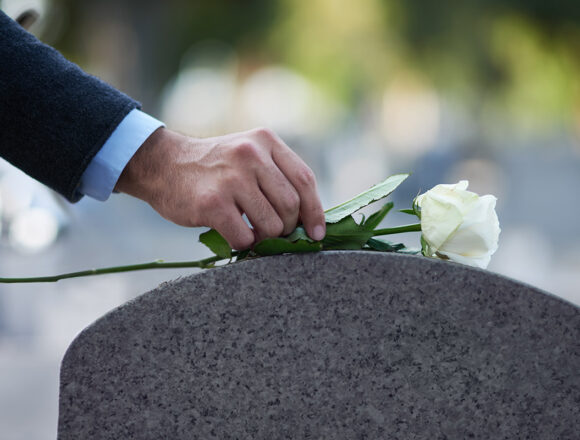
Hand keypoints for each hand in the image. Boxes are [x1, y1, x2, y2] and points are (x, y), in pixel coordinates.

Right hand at [115, 127, 325, 249]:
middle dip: (287, 227)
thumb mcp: (248, 154)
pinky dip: (244, 244)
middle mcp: (251, 154)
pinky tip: (235, 236)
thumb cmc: (213, 168)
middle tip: (273, 232)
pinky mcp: (213, 203)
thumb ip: (276, 176)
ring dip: (265, 238)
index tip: (317, 232)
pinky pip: (244, 237)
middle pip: (291, 205)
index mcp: (265, 141)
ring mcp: (231, 178)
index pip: (305, 179)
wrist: (162, 164)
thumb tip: (309, 218)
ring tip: (252, 232)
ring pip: (272, 225)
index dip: (315, 211)